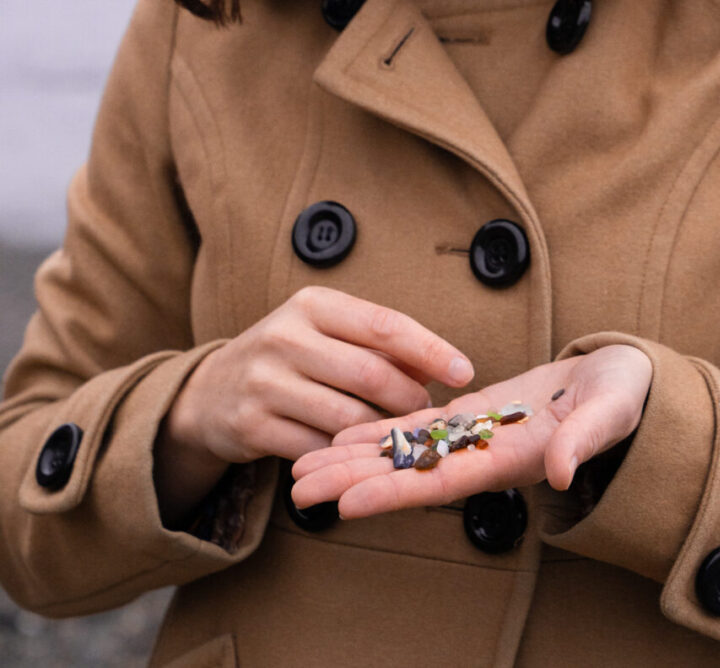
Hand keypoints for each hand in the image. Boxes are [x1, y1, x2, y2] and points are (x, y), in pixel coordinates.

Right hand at [165, 285, 474, 468]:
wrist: (213, 390)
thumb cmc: (290, 356)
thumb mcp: (325, 332)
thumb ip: (374, 344)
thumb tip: (438, 364)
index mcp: (313, 305)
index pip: (384, 324)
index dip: (429, 349)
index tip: (464, 370)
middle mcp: (286, 337)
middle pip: (369, 374)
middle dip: (410, 399)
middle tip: (431, 414)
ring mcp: (265, 382)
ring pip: (346, 418)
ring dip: (382, 433)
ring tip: (399, 436)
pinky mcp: (252, 425)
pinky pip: (318, 448)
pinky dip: (345, 455)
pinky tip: (358, 454)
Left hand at [290, 344, 652, 518]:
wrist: (625, 380)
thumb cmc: (624, 396)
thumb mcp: (611, 413)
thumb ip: (585, 441)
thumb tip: (561, 472)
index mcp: (510, 460)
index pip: (441, 483)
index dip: (392, 494)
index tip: (344, 505)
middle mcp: (483, 455)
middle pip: (407, 473)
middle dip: (351, 480)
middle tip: (295, 487)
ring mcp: (475, 435)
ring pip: (404, 450)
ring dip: (353, 458)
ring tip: (302, 464)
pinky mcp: (475, 412)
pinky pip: (420, 425)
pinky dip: (381, 429)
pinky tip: (344, 431)